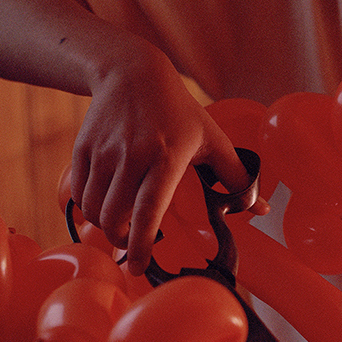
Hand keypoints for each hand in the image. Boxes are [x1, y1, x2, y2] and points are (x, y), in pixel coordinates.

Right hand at [71, 42, 254, 274]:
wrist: (132, 74)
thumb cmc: (179, 111)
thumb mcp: (212, 138)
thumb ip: (235, 176)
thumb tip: (262, 210)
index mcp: (167, 157)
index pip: (149, 210)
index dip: (142, 243)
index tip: (139, 268)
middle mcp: (132, 156)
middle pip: (114, 217)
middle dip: (121, 240)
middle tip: (131, 245)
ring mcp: (104, 153)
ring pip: (93, 209)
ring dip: (104, 226)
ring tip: (119, 225)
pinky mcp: (83, 149)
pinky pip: (79, 194)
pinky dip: (89, 208)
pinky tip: (104, 204)